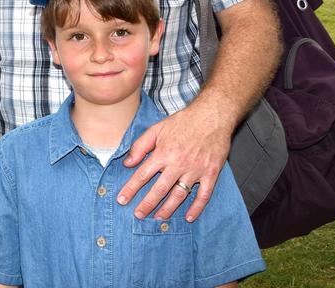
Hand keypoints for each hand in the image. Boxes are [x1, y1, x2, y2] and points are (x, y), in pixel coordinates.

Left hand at [117, 107, 231, 222]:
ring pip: (180, 194)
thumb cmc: (184, 121)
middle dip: (147, 204)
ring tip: (158, 218)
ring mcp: (196, 169)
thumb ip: (140, 146)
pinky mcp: (211, 173)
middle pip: (160, 189)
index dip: (131, 189)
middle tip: (138, 215)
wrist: (212, 115)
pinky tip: (189, 217)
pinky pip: (204, 195)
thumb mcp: (157, 128)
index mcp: (164, 153)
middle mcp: (178, 163)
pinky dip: (197, 208)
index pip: (143, 175)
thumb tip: (127, 163)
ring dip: (168, 208)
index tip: (122, 200)